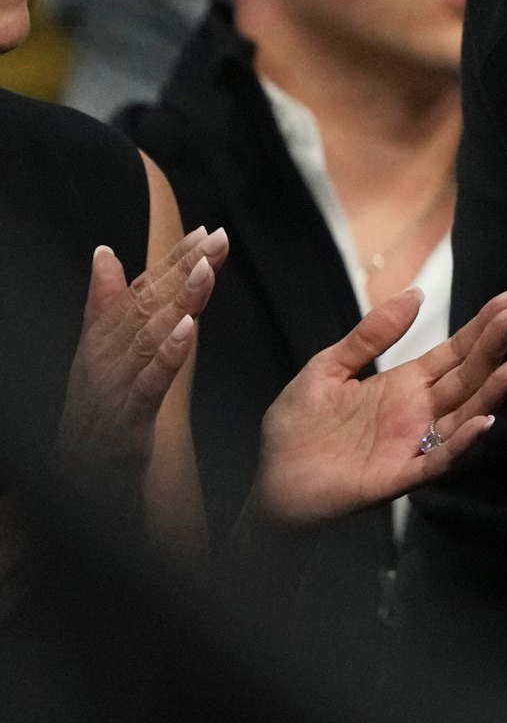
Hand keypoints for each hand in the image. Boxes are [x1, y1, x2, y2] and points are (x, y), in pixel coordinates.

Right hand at [56, 229, 224, 469]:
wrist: (76, 490)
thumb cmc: (96, 422)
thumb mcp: (101, 363)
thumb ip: (105, 308)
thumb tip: (104, 255)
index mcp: (101, 344)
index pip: (140, 292)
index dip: (172, 260)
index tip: (207, 232)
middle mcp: (101, 360)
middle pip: (144, 306)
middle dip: (181, 269)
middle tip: (214, 238)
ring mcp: (110, 391)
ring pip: (145, 338)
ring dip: (177, 301)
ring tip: (205, 270)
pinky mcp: (122, 423)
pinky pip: (146, 385)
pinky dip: (166, 355)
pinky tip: (188, 330)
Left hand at [253, 287, 506, 526]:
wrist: (267, 483)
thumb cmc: (294, 431)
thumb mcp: (327, 369)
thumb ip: (370, 335)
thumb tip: (415, 294)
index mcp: (403, 384)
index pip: (454, 351)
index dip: (482, 326)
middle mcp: (417, 412)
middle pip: (468, 376)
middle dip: (494, 347)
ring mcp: (412, 444)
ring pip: (464, 416)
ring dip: (491, 394)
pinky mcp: (399, 476)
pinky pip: (439, 460)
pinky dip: (462, 443)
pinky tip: (483, 422)